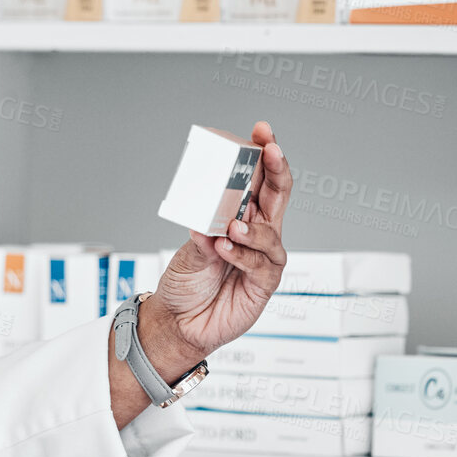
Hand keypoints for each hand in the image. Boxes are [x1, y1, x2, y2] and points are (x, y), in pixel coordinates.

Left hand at [144, 120, 291, 362]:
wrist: (179, 323)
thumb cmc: (185, 284)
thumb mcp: (188, 252)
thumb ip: (203, 236)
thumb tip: (209, 224)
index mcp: (239, 217)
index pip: (257, 181)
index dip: (262, 156)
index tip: (261, 132)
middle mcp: (255, 234)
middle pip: (277, 195)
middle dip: (276, 169)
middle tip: (270, 150)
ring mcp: (262, 258)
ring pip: (271, 233)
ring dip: (252, 227)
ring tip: (231, 227)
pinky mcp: (264, 284)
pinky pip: (262, 264)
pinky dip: (243, 254)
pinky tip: (225, 250)